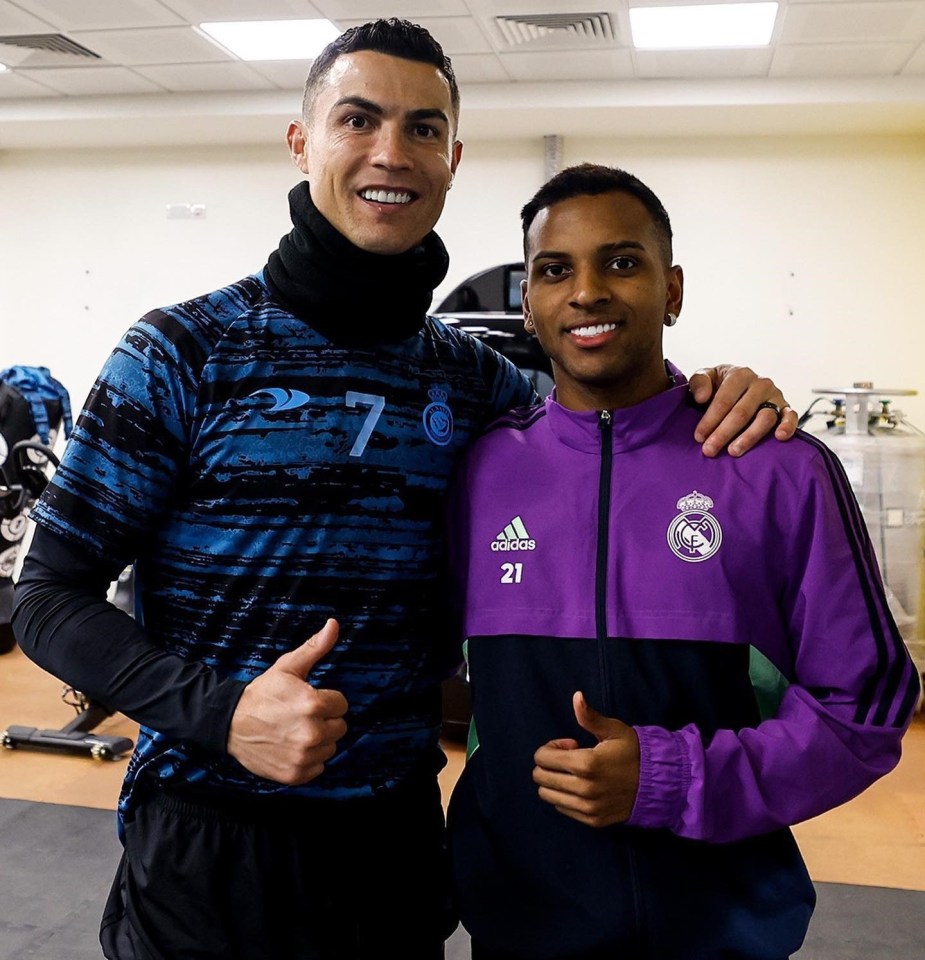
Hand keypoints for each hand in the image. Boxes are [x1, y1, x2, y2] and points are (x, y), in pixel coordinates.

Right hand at [227, 619, 348, 784]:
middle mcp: (310, 733)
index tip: (308, 699)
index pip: (342, 705)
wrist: (230, 723)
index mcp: (313, 704)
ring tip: (295, 730)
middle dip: (325, 720)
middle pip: (339, 727)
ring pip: (330, 747)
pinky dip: (309, 759)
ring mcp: (302, 756)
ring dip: (318, 740)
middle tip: (300, 715)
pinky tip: (291, 747)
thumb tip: (334, 624)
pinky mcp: (295, 774)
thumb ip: (316, 647)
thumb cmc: (262, 693)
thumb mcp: (288, 666)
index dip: (326, 700)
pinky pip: (319, 767)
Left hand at [532, 691, 639, 827]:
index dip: (550, 748)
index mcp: (585, 764)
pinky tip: (583, 786)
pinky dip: (565, 796)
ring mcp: (588, 808)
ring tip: (575, 773)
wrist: (658, 783)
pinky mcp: (592, 820)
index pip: (541, 758)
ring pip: (547, 795)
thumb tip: (576, 696)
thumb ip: (590, 717)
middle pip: (540, 778)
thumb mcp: (613, 730)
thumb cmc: (633, 752)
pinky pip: (562, 808)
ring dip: (554, 781)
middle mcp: (583, 789)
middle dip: (548, 764)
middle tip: (569, 758)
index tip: (570, 745)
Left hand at [688, 364, 797, 457]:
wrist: (738, 387)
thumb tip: (701, 397)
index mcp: (739, 375)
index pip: (724, 400)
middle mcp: (760, 384)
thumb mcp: (706, 377)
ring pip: (765, 418)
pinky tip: (778, 438)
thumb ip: (699, 382)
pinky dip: (788, 426)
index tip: (699, 437)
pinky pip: (791, 417)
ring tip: (733, 451)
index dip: (710, 419)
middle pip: (742, 412)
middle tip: (710, 450)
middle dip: (724, 433)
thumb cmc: (719, 385)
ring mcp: (775, 396)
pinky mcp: (786, 408)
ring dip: (749, 437)